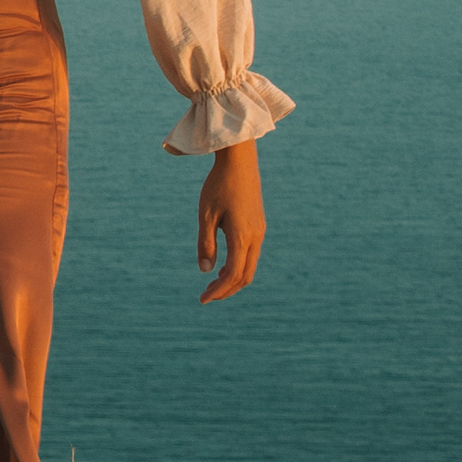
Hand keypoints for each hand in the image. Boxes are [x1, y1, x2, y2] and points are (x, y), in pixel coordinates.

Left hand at [197, 144, 266, 303]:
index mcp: (242, 236)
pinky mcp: (258, 226)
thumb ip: (205, 244)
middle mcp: (255, 237)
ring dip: (232, 279)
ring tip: (212, 284)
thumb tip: (205, 271)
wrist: (239, 162)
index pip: (233, 275)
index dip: (219, 291)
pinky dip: (237, 266)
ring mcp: (259, 231)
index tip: (202, 300)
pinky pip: (251, 254)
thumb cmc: (218, 186)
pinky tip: (223, 266)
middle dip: (226, 290)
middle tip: (206, 296)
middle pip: (245, 276)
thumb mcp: (206, 215)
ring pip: (249, 266)